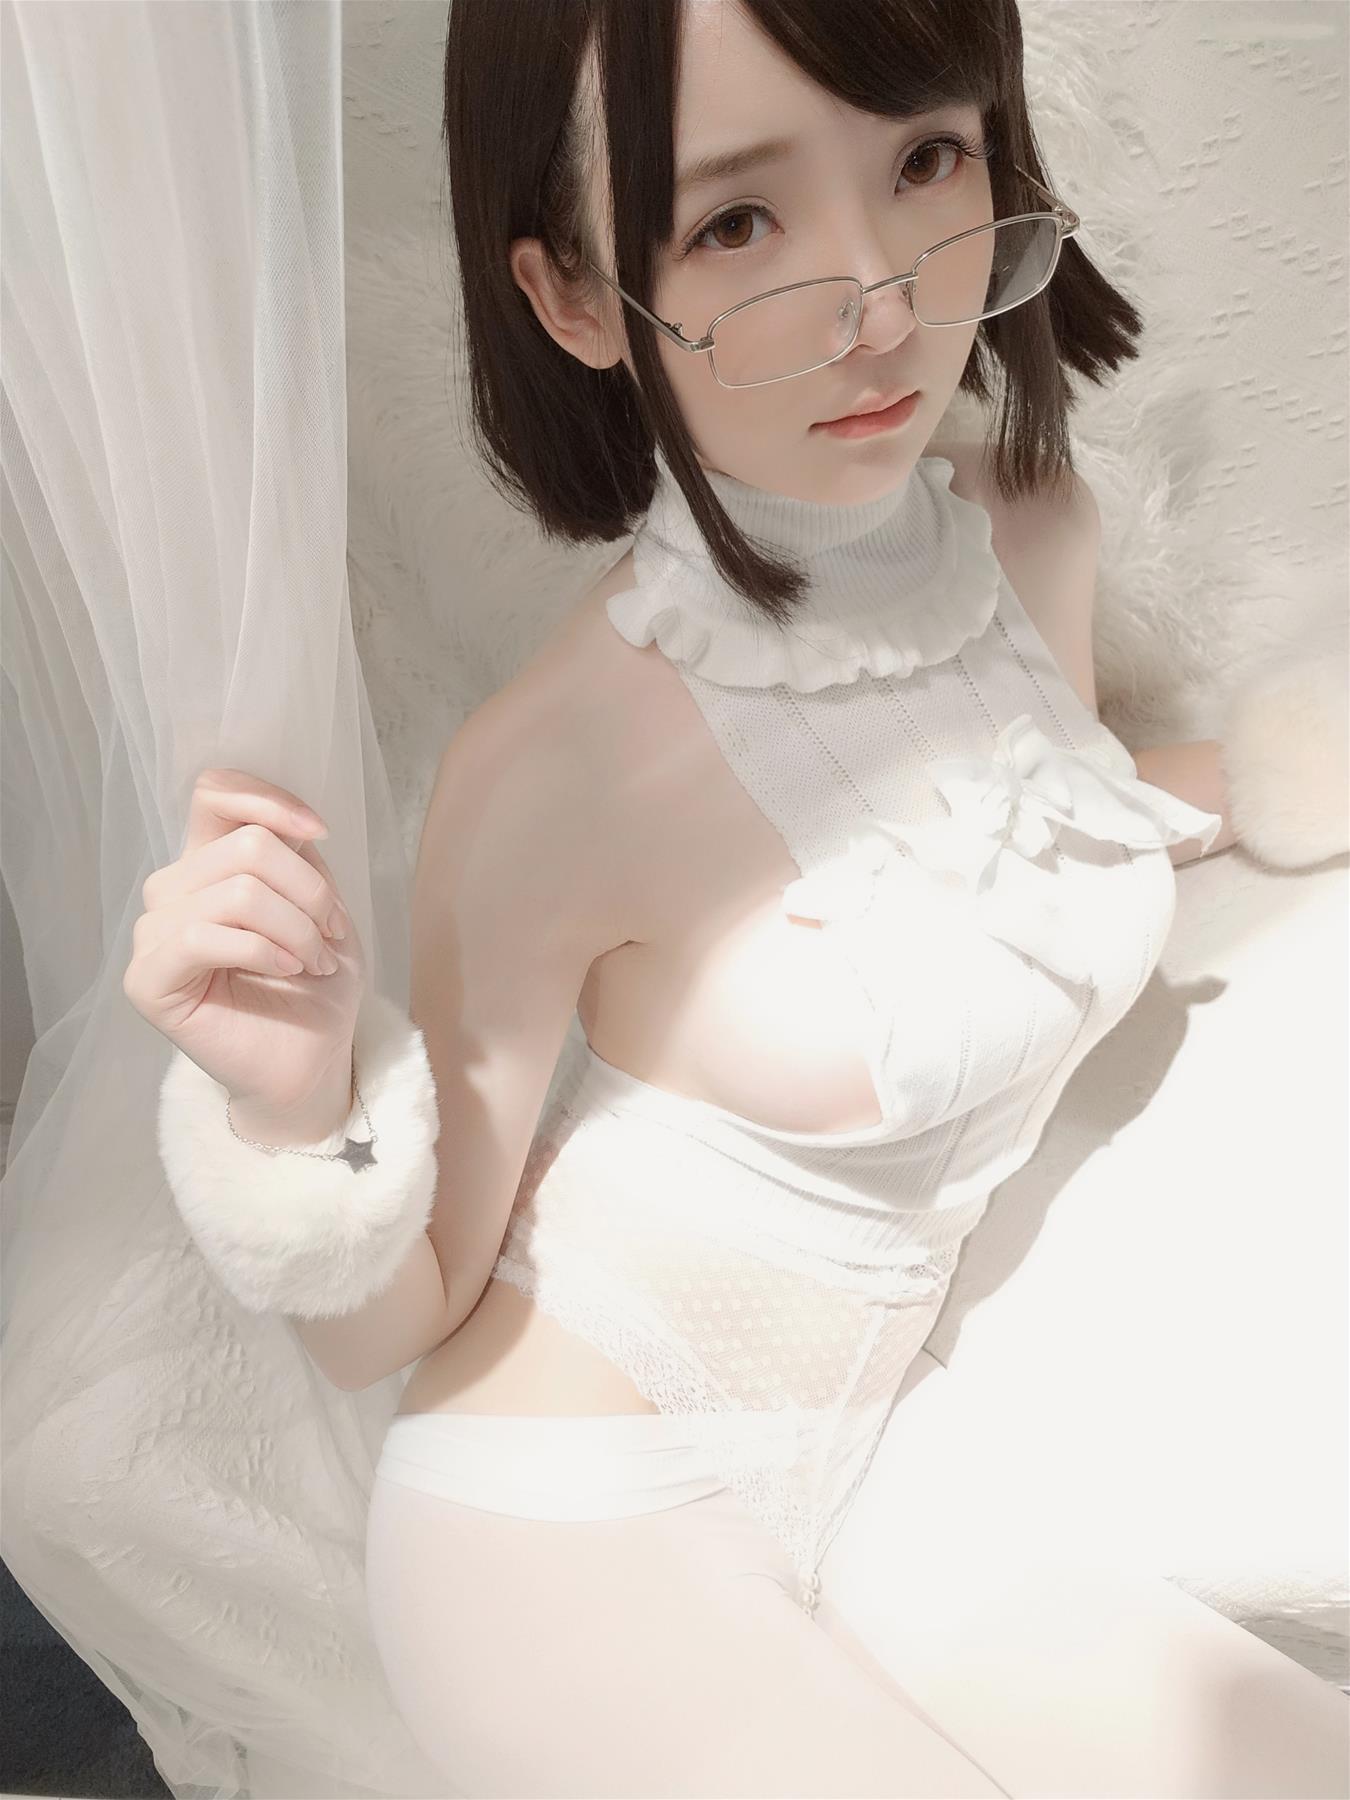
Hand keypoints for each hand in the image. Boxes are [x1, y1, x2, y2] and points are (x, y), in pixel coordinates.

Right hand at [124, 767, 365, 1118]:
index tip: (319, 833)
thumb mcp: (321, 906)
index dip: (269, 801)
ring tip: (315, 962)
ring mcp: (154, 934)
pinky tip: (287, 972)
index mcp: (209, 863)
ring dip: (296, 929)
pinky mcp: (148, 978)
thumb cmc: (315, 986)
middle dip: (309, 892)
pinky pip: (203, 936)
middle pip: (247, 846)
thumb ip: (297, 858)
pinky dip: (263, 951)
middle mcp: (174, 890)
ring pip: (237, 892)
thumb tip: (288, 828)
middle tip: (332, 936)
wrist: (310, 1061)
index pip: (215, 793)